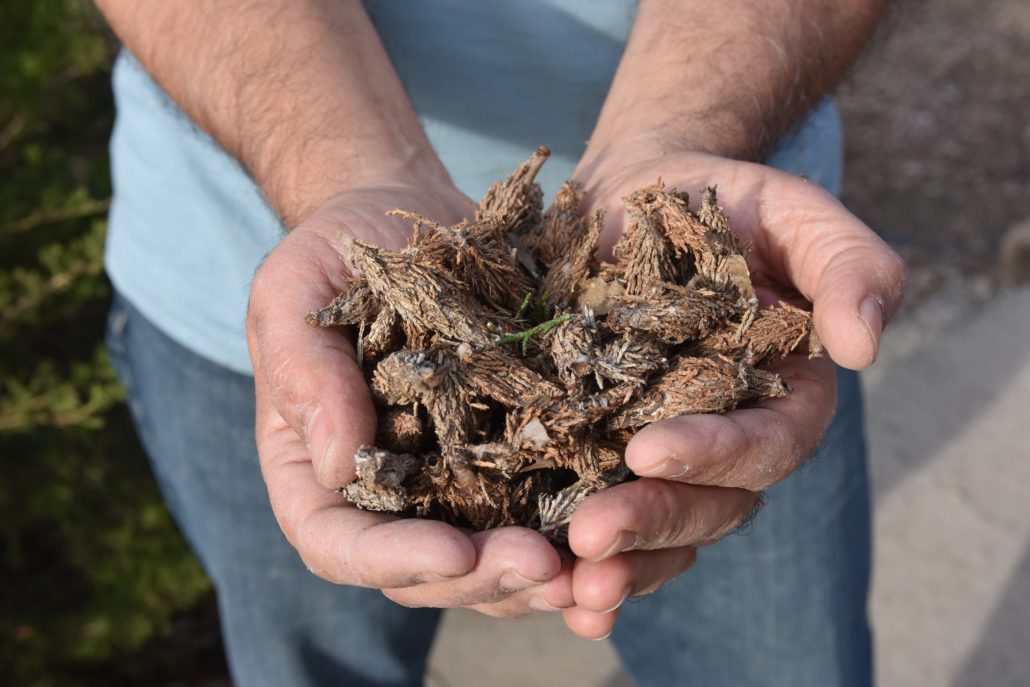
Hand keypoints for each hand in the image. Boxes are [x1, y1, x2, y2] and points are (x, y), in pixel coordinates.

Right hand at [246, 182, 573, 616]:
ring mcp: (452, 482)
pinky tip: (628, 531)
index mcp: (316, 471)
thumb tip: (336, 465)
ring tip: (597, 568)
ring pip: (492, 560)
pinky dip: (581, 532)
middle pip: (425, 573)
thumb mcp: (293, 295)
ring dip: (544, 576)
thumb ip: (303, 375)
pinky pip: (543, 508)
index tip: (456, 550)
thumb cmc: (334, 254)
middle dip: (486, 577)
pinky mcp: (511, 456)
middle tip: (547, 566)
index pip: (340, 544)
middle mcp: (387, 494)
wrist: (408, 223)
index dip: (395, 560)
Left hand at [560, 149, 906, 638]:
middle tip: (590, 539)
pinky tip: (541, 578)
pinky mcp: (599, 444)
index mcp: (783, 396)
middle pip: (706, 504)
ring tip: (568, 581)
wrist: (635, 192)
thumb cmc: (722, 198)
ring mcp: (660, 446)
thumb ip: (848, 264)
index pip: (766, 445)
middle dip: (650, 521)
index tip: (649, 451)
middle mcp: (727, 437)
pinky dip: (572, 549)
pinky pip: (594, 507)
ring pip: (654, 523)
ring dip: (617, 559)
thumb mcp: (793, 212)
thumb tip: (866, 345)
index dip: (715, 456)